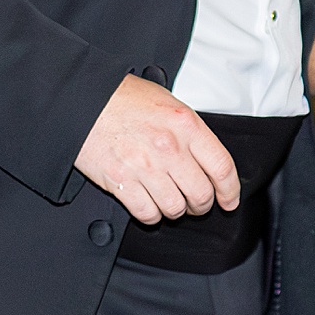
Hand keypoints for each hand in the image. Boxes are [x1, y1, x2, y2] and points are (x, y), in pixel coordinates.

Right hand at [75, 74, 240, 224]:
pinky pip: (147, 214)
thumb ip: (191, 130)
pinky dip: (152, 215)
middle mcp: (170, 148)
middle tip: (198, 204)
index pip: (222, 167)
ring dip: (176, 211)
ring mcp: (145, 167)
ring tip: (171, 202)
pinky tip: (150, 205)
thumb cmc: (124, 98)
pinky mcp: (122, 183)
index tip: (229, 200)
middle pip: (202, 195)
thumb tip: (207, 157)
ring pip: (176, 208)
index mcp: (186, 125)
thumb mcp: (169, 102)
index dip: (230, 190)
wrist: (84, 101)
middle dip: (203, 205)